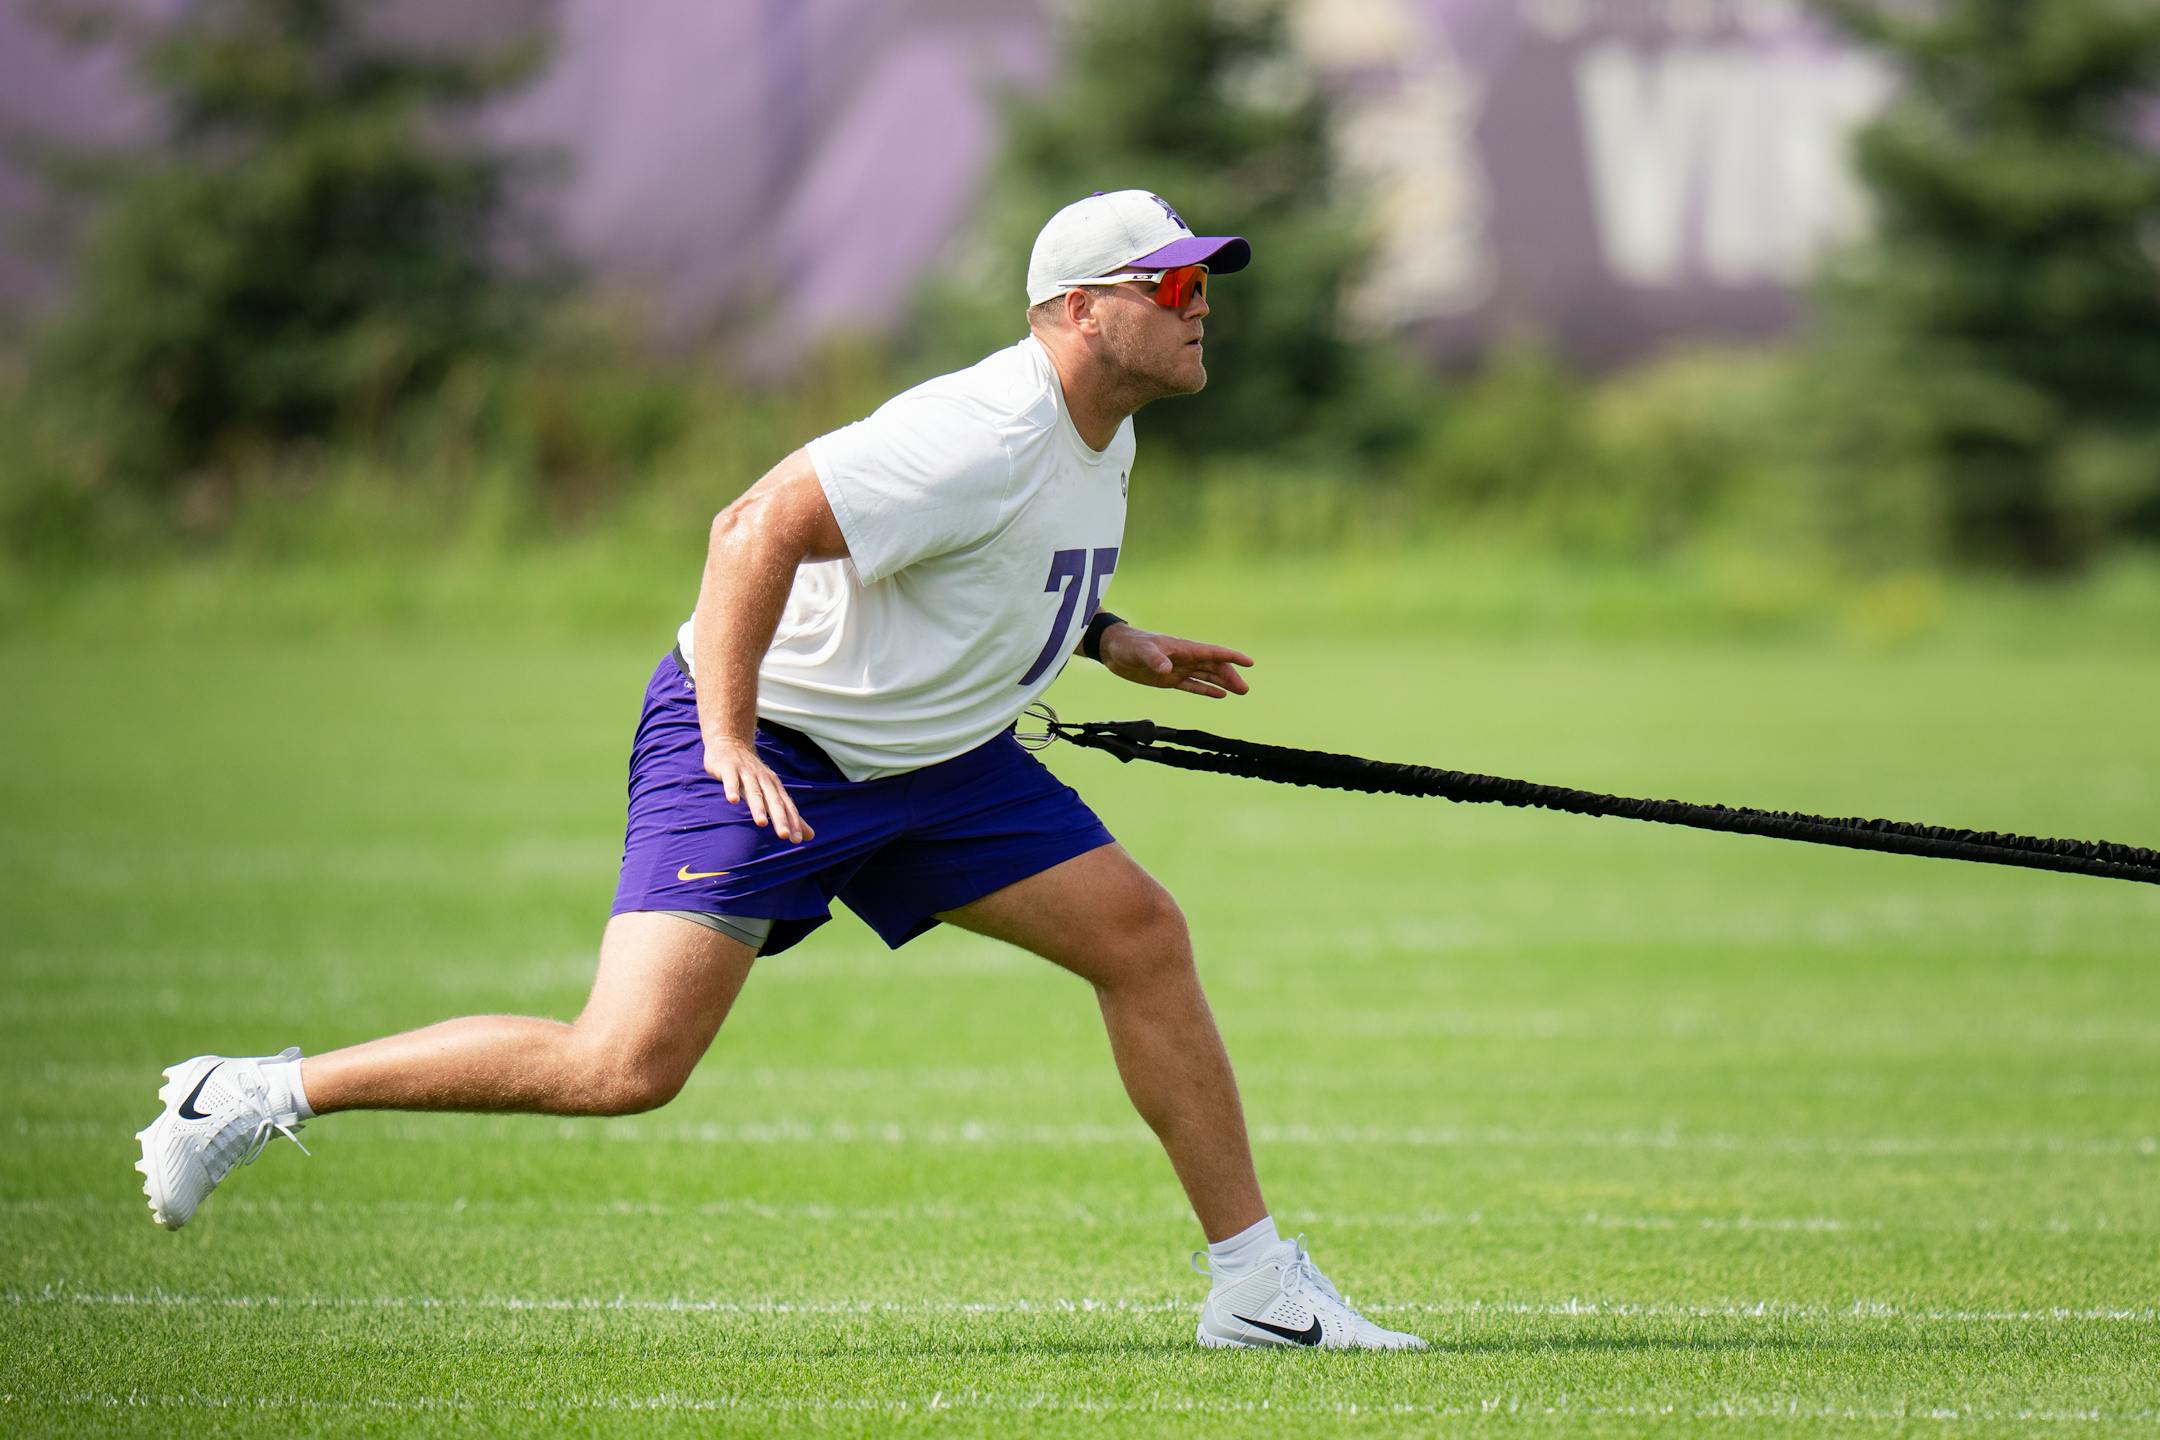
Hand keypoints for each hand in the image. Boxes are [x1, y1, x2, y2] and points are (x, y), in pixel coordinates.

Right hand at [702, 736, 813, 842]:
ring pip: (754, 792)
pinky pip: (731, 780)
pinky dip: (732, 789)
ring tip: (761, 823)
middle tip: (784, 836)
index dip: (792, 823)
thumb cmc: (753, 773)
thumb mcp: (771, 791)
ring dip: (758, 807)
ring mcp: (746, 773)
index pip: (786, 807)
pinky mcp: (729, 769)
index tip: (797, 840)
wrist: (731, 742)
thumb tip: (809, 836)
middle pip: (773, 801)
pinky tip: (733, 800)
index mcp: (774, 787)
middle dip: (780, 818)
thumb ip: (788, 814)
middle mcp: (763, 780)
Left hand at [1099, 625, 1253, 698]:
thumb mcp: (1141, 651)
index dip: (1231, 657)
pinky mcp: (1169, 679)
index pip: (1212, 652)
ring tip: (1240, 691)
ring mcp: (1178, 668)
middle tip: (1245, 689)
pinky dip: (1206, 689)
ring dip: (1223, 683)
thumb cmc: (1128, 645)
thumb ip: (1155, 659)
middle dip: (1231, 676)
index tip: (1249, 662)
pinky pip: (1193, 685)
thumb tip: (1167, 669)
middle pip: (1214, 666)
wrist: (1112, 649)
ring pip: (1207, 676)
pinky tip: (1220, 695)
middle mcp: (1184, 658)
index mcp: (1182, 648)